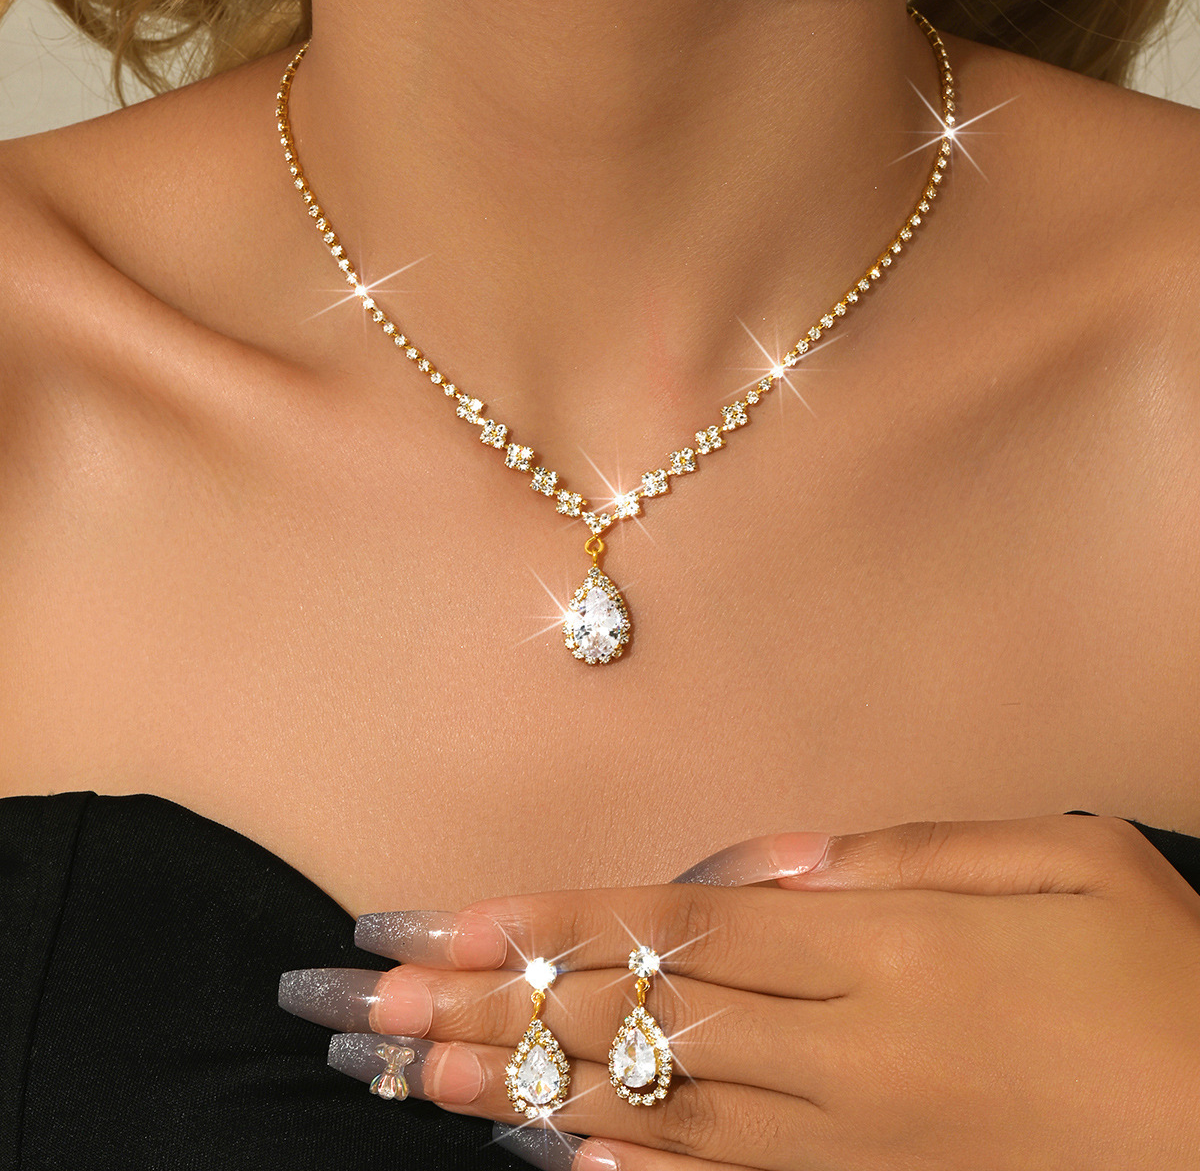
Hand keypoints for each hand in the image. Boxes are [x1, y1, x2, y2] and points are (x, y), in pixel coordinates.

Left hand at [279, 816, 1199, 1169]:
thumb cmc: (1175, 981)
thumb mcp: (1066, 861)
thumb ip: (904, 855)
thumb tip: (763, 859)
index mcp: (880, 947)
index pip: (667, 926)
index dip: (540, 923)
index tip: (430, 925)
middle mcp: (844, 1050)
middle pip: (632, 1018)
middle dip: (486, 1006)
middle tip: (357, 1006)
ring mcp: (852, 1144)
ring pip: (651, 1109)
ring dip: (521, 1084)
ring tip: (407, 1076)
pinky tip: (542, 1157)